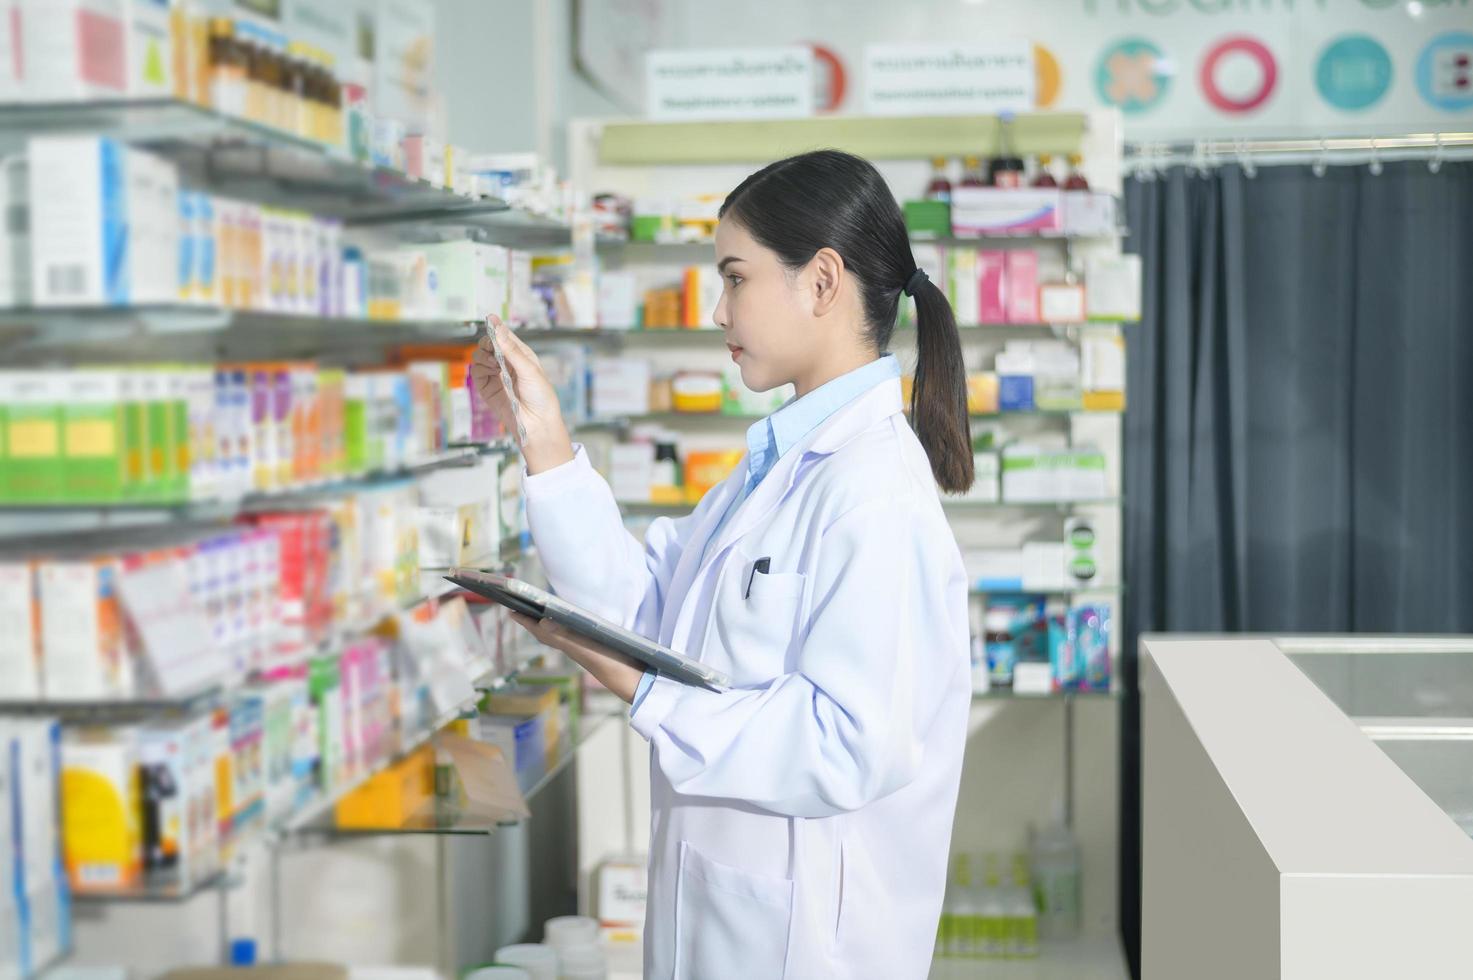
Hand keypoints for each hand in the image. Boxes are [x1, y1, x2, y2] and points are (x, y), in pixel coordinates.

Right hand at [470, 316, 574, 473]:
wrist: (536, 423)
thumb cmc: (541, 396)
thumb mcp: (530, 370)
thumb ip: (512, 351)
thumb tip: (499, 330)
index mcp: (521, 355)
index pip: (505, 336)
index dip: (497, 327)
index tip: (490, 318)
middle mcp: (507, 363)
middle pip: (489, 344)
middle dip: (488, 343)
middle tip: (491, 347)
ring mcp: (496, 374)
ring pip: (480, 356)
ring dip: (483, 356)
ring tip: (494, 364)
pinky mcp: (487, 387)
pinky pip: (476, 371)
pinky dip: (480, 368)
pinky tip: (490, 372)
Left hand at [509, 612, 644, 703]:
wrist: (640, 685)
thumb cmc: (616, 667)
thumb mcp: (590, 650)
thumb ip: (568, 637)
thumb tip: (542, 621)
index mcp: (572, 646)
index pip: (543, 632)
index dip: (526, 622)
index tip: (510, 610)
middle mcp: (578, 649)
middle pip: (550, 633)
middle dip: (534, 621)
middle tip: (521, 608)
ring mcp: (589, 651)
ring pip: (563, 636)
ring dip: (550, 625)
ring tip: (542, 614)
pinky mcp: (602, 652)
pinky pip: (578, 637)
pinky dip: (570, 629)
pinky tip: (575, 627)